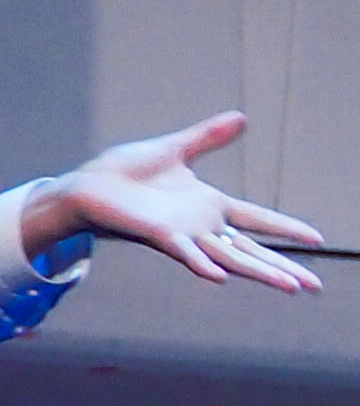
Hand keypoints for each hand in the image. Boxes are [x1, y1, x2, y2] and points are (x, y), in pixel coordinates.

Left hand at [21, 111, 323, 292]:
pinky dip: (202, 262)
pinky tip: (221, 276)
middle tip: (313, 286)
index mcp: (208, 205)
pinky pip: (186, 252)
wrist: (89, 185)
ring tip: (290, 287)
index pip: (258, 219)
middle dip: (283, 267)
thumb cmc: (126, 171)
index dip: (286, 228)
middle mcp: (201, 225)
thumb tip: (241, 118)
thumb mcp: (176, 149)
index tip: (317, 239)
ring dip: (259, 272)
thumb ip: (208, 138)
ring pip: (229, 258)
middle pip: (251, 249)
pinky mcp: (160, 235)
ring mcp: (183, 233)